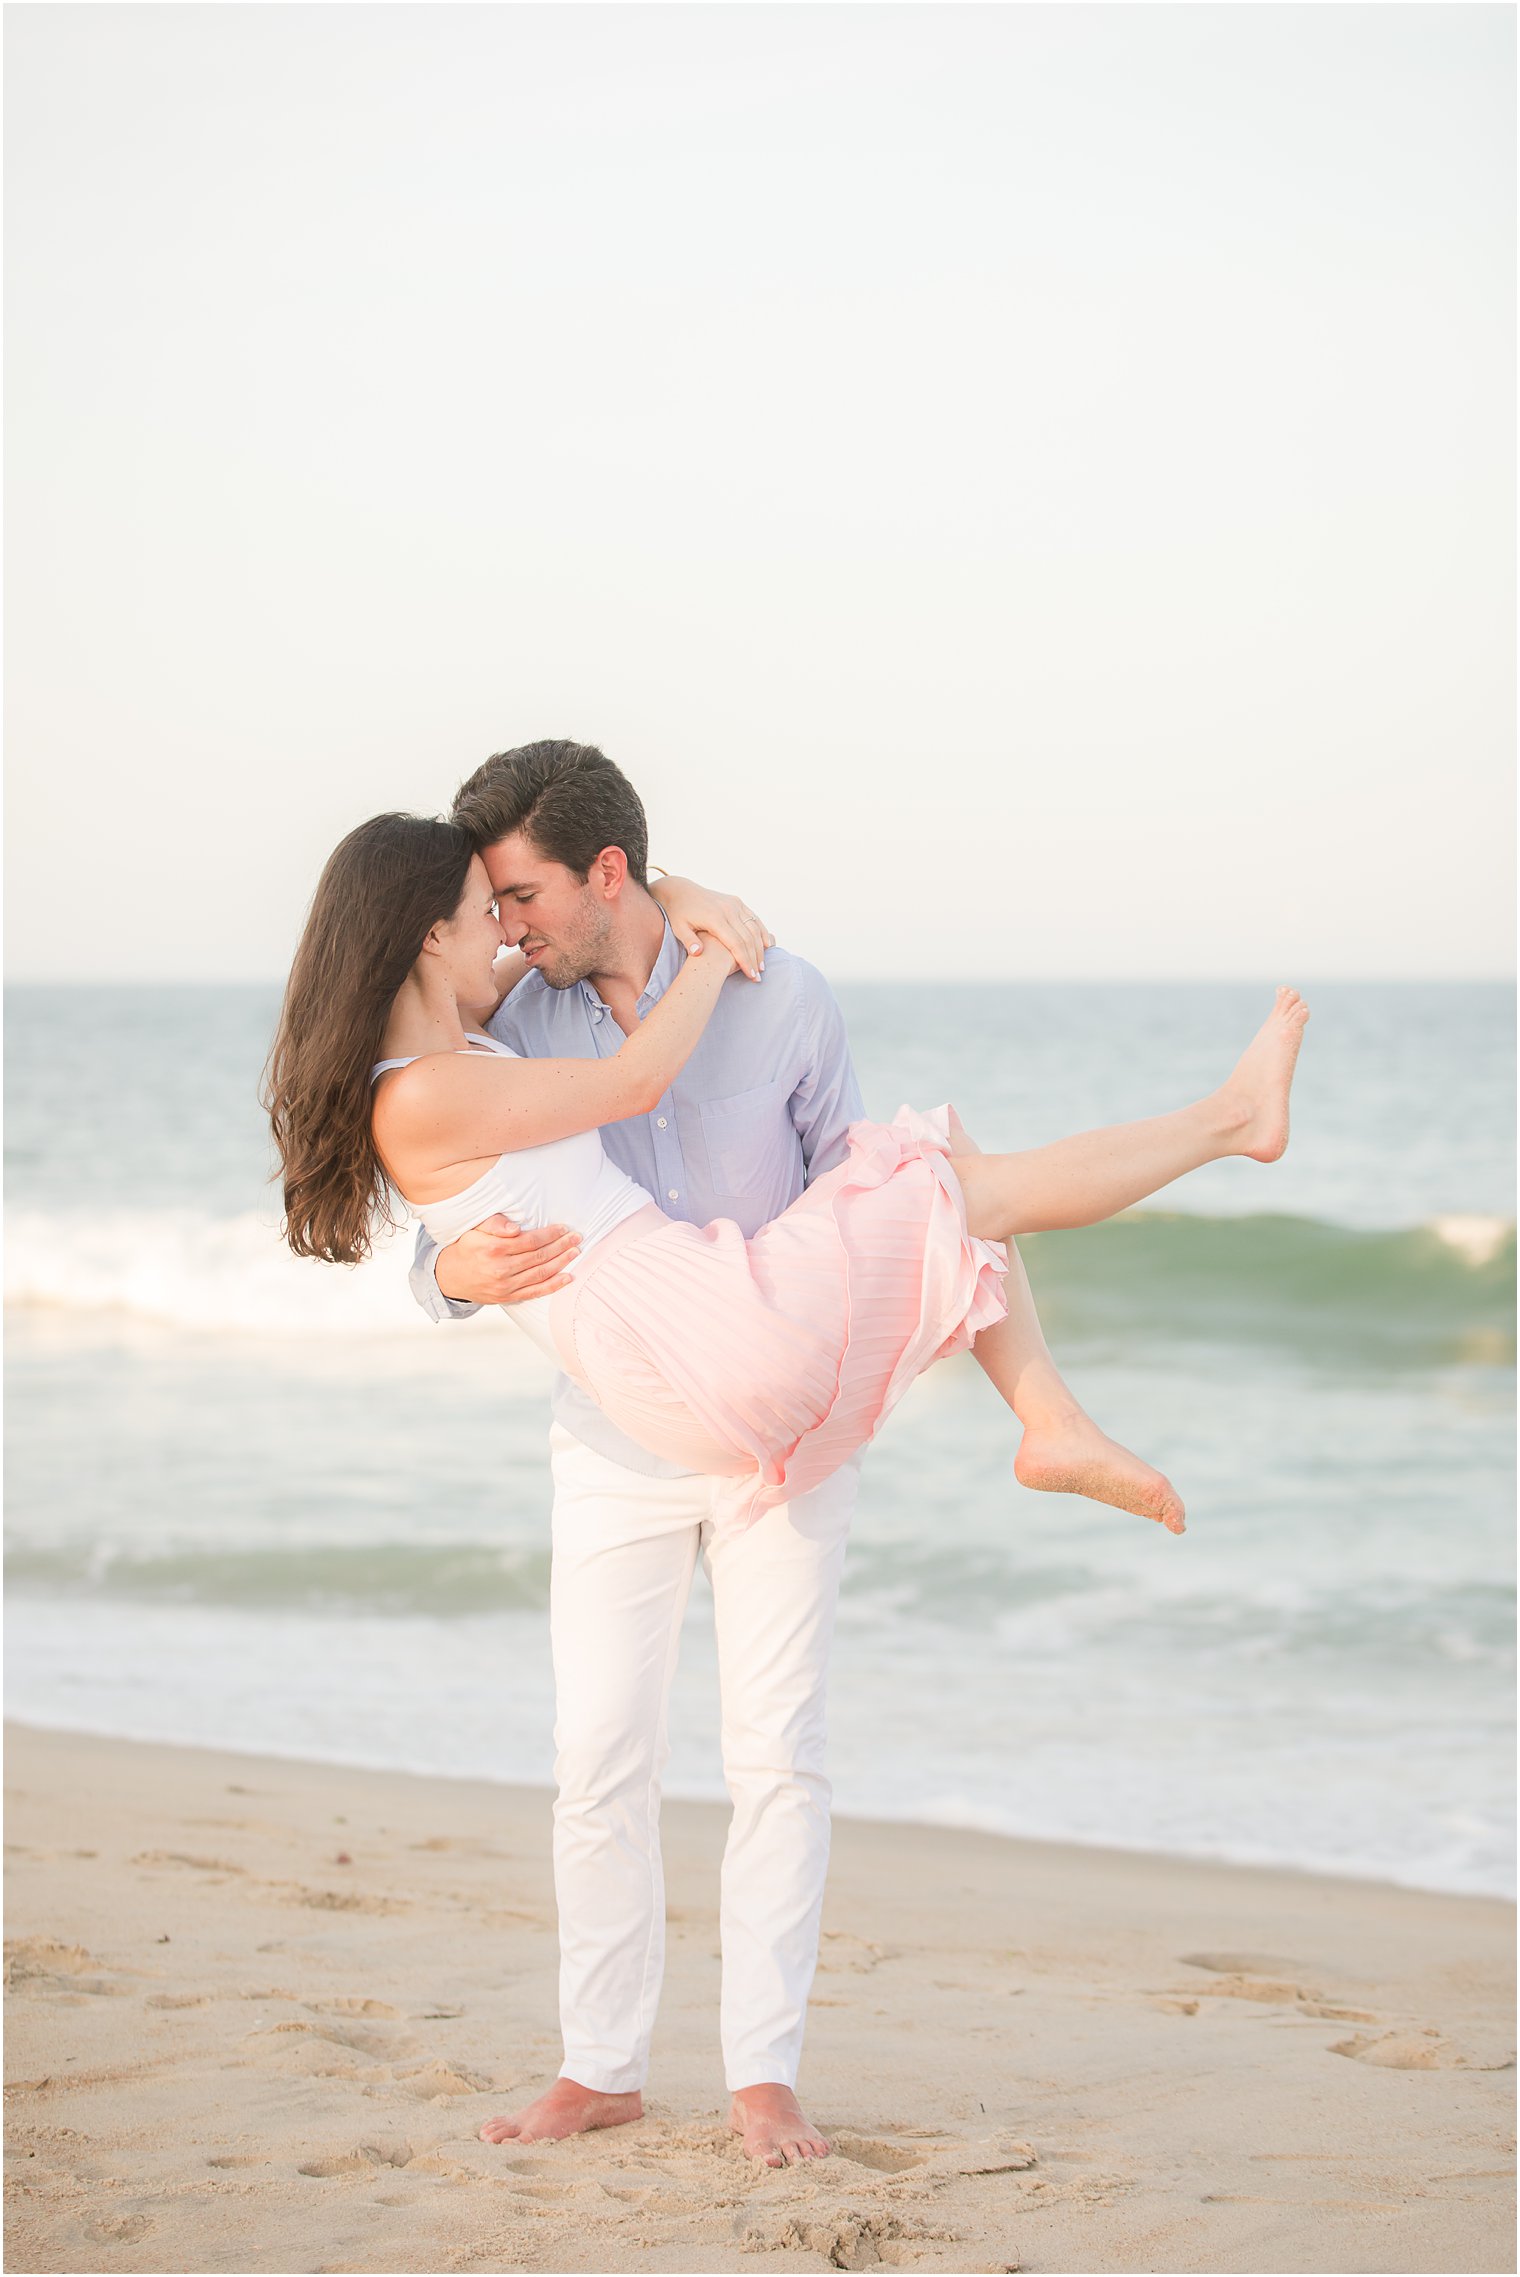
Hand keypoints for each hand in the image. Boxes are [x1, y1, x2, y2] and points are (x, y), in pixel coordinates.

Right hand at [435, 1214, 580, 1304]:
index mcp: (493, 1249)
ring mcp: (505, 1286)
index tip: (563, 1228)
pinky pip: (535, 1292)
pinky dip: (554, 1285)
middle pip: (539, 1256)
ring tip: (575, 1252)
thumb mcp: (475, 1229)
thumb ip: (494, 1224)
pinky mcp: (508, 1297)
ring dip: (562, 1263)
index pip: (530, 1240)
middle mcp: (501, 1269)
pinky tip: (568, 1277)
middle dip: (561, 1246)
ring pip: (540, 1273)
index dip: (550, 1234)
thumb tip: (515, 1229)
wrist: (450, 1277)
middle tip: (577, 1238)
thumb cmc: (466, 1248)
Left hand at [650, 877, 774, 980]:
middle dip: (755, 958)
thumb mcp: (678, 928)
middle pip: (748, 938)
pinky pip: (754, 918)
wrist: (681, 891)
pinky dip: (762, 932)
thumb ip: (689, 941)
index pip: (736, 943)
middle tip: (758, 976)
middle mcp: (728, 909)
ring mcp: (734, 904)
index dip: (745, 961)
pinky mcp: (737, 902)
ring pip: (754, 928)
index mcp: (714, 918)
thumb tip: (697, 953)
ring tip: (762, 966)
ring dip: (761, 948)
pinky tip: (767, 946)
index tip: (751, 976)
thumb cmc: (679, 913)